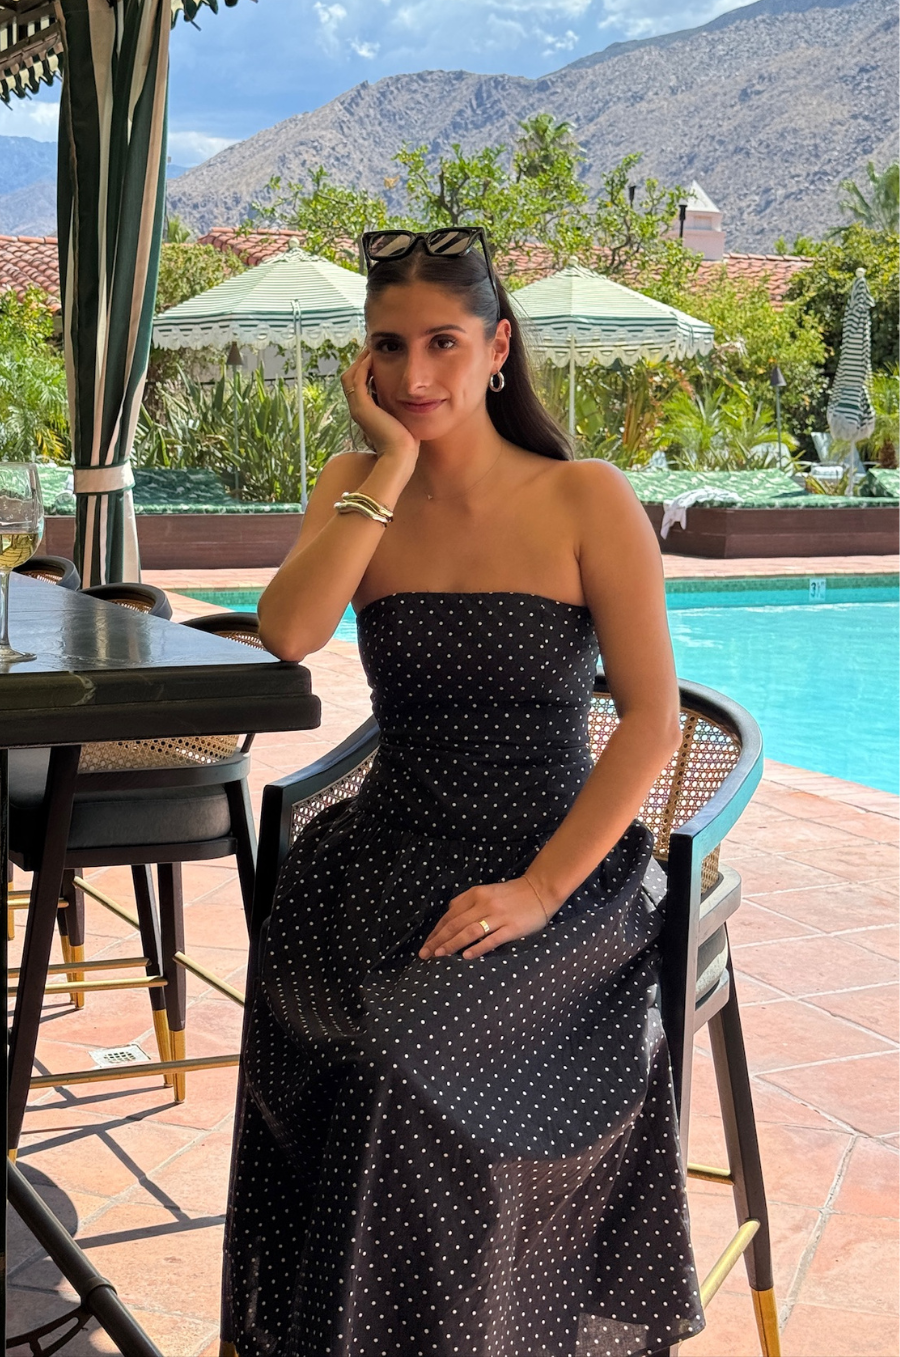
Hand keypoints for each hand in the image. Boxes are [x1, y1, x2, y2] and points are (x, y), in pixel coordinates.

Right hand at [341, 347, 418, 469]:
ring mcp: (357, 408)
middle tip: (371, 347)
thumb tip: (411, 396)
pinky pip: (357, 380)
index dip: (363, 368)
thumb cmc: (406, 442)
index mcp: (364, 412)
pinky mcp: (362, 407)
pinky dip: (363, 367)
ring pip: (350, 376)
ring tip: (371, 347)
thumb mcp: (401, 418)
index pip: (356, 384)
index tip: (375, 355)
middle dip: (359, 361)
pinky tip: (372, 357)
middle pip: (349, 377)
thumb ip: (400, 406)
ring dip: (360, 360)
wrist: (401, 456)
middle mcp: (357, 409)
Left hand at [418, 876, 549, 960]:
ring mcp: (498, 916)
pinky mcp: (511, 928)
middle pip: (456, 924)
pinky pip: (491, 939)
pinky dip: (477, 948)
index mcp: (476, 895)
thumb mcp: (486, 890)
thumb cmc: (512, 893)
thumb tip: (449, 910)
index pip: (450, 915)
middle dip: (438, 940)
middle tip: (425, 954)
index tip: (426, 944)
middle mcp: (484, 904)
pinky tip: (466, 956)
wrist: (540, 890)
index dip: (436, 930)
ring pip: (469, 931)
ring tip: (440, 955)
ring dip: (452, 944)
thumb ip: (466, 899)